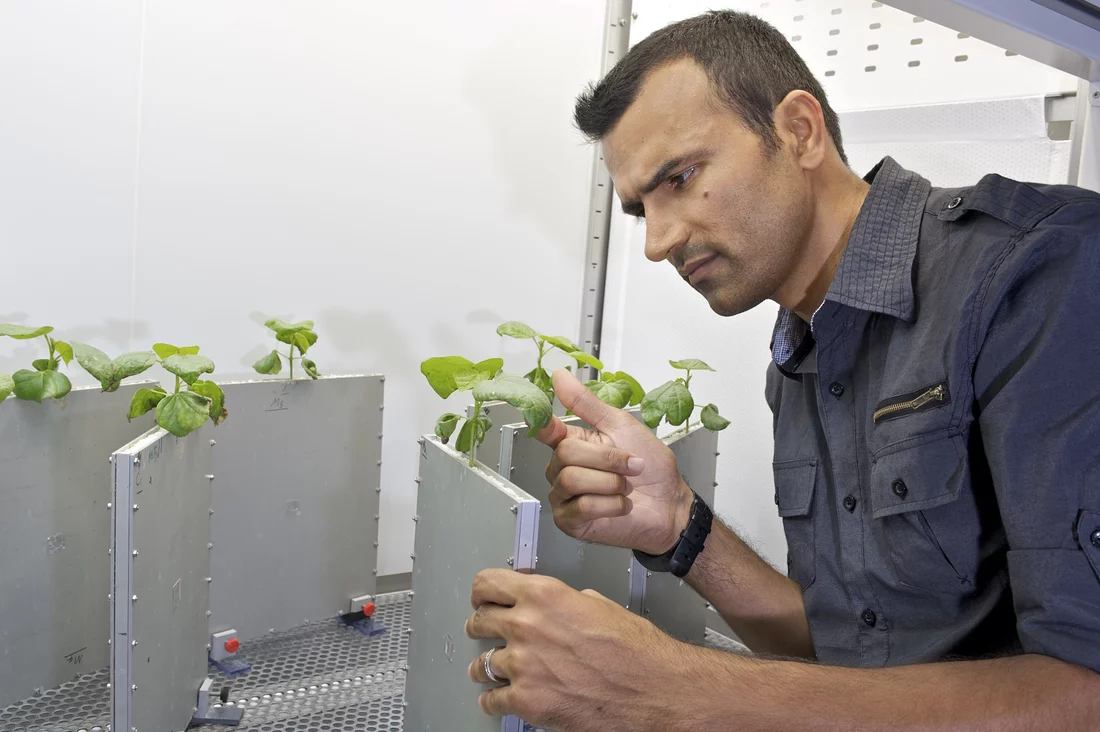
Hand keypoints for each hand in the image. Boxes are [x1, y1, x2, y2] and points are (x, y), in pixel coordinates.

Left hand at [465, 569, 689, 730]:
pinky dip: (494, 701)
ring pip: (481, 663)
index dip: (482, 591)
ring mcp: (523, 665)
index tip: (481, 597)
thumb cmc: (637, 650)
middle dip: (481, 625)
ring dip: (485, 666)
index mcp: (544, 595)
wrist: (655, 689)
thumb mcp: (600, 604)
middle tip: (484, 630)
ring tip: (490, 668)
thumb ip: (565, 601)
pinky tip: (499, 698)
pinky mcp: (526, 701)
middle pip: (479, 620)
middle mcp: (527, 626)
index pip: (488, 583)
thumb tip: (554, 607)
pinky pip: (491, 701)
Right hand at [535, 368, 692, 554]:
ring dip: (610, 482)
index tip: (543, 419)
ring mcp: (564, 496)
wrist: (669, 504)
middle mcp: (563, 469)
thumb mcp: (621, 426)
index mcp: (573, 442)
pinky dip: (610, 504)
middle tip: (630, 466)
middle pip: (565, 453)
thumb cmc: (651, 468)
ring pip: (571, 479)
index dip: (542, 424)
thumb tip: (560, 376)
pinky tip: (620, 505)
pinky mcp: (570, 521)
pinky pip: (582, 506)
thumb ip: (587, 403)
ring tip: (625, 487)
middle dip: (606, 459)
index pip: (545, 430)